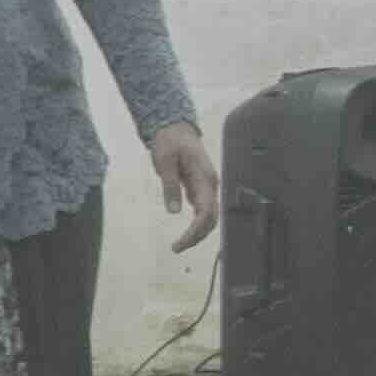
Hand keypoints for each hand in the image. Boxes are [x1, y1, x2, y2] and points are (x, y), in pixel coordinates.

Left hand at [145, 123, 219, 254]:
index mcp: (204, 177)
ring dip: (198, 233)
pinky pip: (204, 210)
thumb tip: (173, 211)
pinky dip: (197, 224)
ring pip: (209, 217)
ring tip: (179, 244)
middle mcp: (210, 184)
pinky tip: (186, 233)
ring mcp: (207, 186)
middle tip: (176, 248)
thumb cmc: (170, 141)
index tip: (179, 244)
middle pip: (211, 219)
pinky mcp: (201, 188)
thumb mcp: (164, 161)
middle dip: (196, 237)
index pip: (205, 213)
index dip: (195, 232)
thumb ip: (170, 185)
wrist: (176, 128)